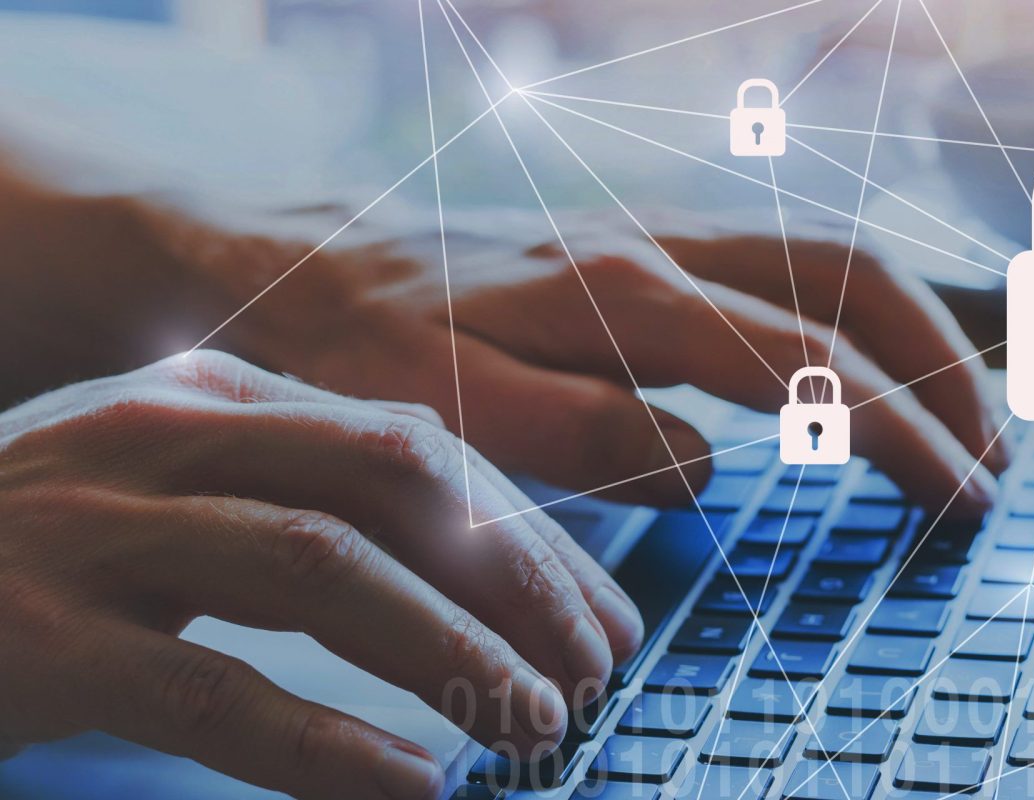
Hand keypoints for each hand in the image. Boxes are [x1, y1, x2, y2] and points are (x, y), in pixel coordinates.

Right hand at [0, 351, 643, 799]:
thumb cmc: (39, 564)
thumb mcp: (182, 507)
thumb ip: (308, 517)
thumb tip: (484, 593)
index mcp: (211, 393)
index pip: (416, 447)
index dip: (530, 539)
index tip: (605, 620)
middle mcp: (158, 433)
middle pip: (394, 483)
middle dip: (519, 580)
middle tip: (597, 673)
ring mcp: (89, 526)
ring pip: (322, 569)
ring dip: (453, 651)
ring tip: (538, 726)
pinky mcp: (32, 634)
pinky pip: (211, 686)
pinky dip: (327, 742)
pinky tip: (410, 789)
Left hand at [142, 202, 1009, 512]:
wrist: (281, 258)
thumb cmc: (355, 345)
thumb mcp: (441, 412)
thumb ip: (579, 435)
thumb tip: (708, 465)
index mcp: (624, 294)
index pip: (812, 362)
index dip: (903, 433)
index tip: (961, 501)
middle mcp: (661, 244)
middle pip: (855, 281)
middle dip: (947, 371)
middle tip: (995, 463)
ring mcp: (659, 233)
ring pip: (831, 254)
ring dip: (918, 331)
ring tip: (969, 415)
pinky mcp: (645, 241)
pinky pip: (786, 256)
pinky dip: (858, 310)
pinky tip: (868, 364)